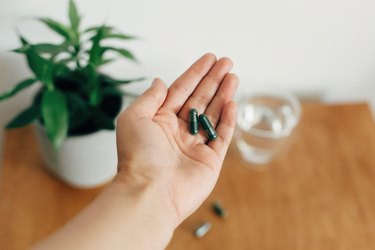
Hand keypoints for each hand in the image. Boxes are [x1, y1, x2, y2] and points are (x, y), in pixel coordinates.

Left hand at [116, 53, 238, 224]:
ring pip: (213, 115)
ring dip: (224, 95)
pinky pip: (222, 136)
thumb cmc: (137, 155)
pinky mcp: (209, 161)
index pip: (181, 91)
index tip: (209, 58)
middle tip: (227, 62)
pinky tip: (232, 102)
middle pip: (200, 100)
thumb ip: (150, 98)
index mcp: (159, 121)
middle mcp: (178, 132)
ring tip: (233, 76)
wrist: (149, 192)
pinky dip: (228, 120)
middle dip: (214, 80)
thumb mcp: (134, 118)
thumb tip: (159, 82)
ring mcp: (195, 146)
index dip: (195, 74)